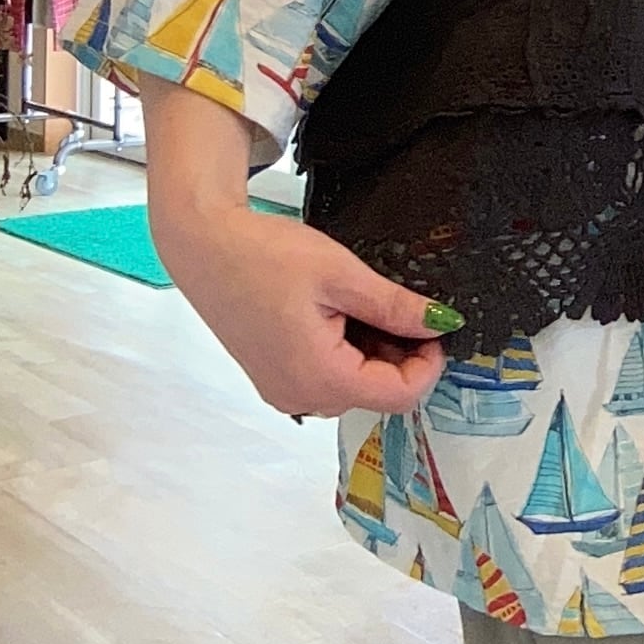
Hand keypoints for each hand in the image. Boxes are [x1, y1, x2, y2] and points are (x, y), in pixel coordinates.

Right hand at [154, 203, 454, 417]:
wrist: (203, 246)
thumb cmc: (260, 255)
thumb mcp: (342, 275)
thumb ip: (395, 307)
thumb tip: (440, 323)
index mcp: (321, 378)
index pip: (401, 396)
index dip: (427, 363)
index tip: (430, 325)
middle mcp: (301, 398)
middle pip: (377, 393)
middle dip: (397, 354)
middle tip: (390, 304)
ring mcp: (284, 392)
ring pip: (353, 386)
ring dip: (369, 352)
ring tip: (353, 304)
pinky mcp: (274, 379)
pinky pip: (326, 378)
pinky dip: (343, 353)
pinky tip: (333, 315)